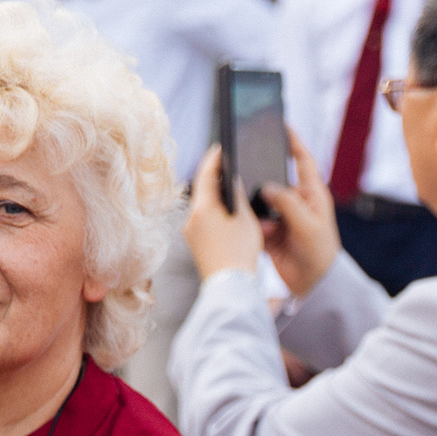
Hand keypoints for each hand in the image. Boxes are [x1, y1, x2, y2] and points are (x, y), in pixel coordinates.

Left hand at [185, 144, 270, 280]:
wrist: (230, 287)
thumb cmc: (240, 254)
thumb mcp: (245, 219)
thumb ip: (237, 195)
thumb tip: (232, 180)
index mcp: (202, 208)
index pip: (206, 174)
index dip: (214, 159)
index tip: (220, 147)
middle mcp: (191, 218)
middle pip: (202, 189)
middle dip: (213, 176)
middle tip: (225, 163)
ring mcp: (191, 232)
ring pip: (202, 205)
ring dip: (214, 194)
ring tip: (228, 186)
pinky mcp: (196, 244)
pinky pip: (203, 219)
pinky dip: (213, 211)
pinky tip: (225, 212)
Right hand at [257, 128, 340, 299]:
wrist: (314, 285)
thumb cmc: (321, 253)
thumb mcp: (309, 226)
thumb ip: (289, 203)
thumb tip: (268, 186)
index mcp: (312, 195)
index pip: (303, 161)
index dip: (293, 142)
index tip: (282, 125)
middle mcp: (296, 202)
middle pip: (275, 179)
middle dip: (262, 176)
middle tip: (245, 166)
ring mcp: (282, 217)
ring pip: (262, 201)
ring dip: (255, 205)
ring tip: (250, 206)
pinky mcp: (271, 232)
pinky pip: (256, 221)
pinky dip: (252, 224)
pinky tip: (251, 227)